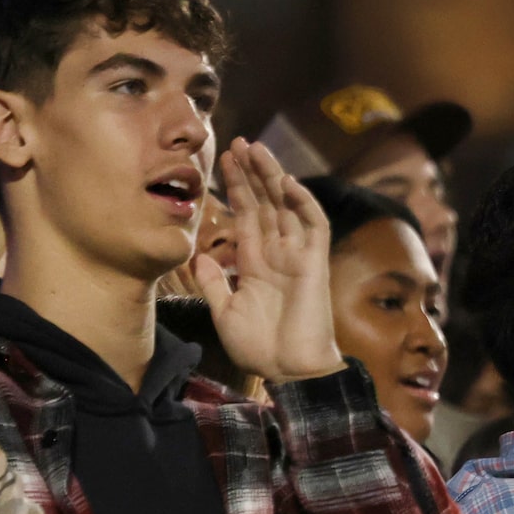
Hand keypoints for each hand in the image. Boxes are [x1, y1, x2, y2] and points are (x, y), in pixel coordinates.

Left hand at [192, 139, 342, 381]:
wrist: (288, 372)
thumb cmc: (259, 348)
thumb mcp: (223, 312)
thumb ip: (212, 283)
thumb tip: (198, 257)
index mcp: (254, 262)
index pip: (246, 214)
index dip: (236, 186)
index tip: (222, 160)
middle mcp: (277, 253)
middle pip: (265, 202)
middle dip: (252, 172)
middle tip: (237, 141)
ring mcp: (297, 256)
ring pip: (287, 205)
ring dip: (273, 176)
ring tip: (257, 149)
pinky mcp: (315, 263)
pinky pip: (313, 225)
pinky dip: (303, 202)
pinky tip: (287, 182)